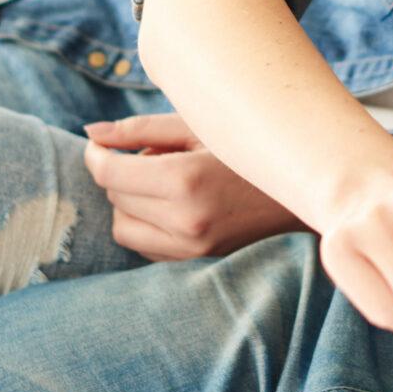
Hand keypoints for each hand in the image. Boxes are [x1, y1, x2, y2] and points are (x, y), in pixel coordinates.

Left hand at [82, 115, 302, 260]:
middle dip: (122, 174)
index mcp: (185, 180)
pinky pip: (145, 247)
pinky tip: (175, 206)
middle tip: (153, 156)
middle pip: (115, 198)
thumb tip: (90, 134)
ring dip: (131, 203)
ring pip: (123, 228)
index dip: (96, 156)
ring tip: (163, 183)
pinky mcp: (197, 263)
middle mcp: (186, 221)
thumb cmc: (245, 149)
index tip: (101, 144)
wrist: (302, 191)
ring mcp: (192, 249)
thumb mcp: (197, 128)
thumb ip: (139, 130)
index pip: (110, 174)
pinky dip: (147, 225)